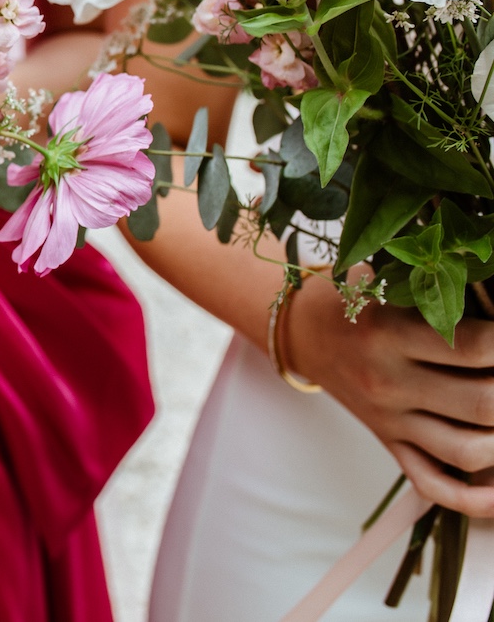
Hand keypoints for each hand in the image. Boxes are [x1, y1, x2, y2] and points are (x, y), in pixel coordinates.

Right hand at [286, 280, 493, 516]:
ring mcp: (388, 420)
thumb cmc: (354, 300)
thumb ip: (444, 293)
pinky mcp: (389, 443)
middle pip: (483, 403)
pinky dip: (475, 499)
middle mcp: (388, 383)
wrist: (303, 331)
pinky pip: (434, 484)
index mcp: (388, 334)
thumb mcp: (389, 281)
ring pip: (468, 450)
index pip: (477, 347)